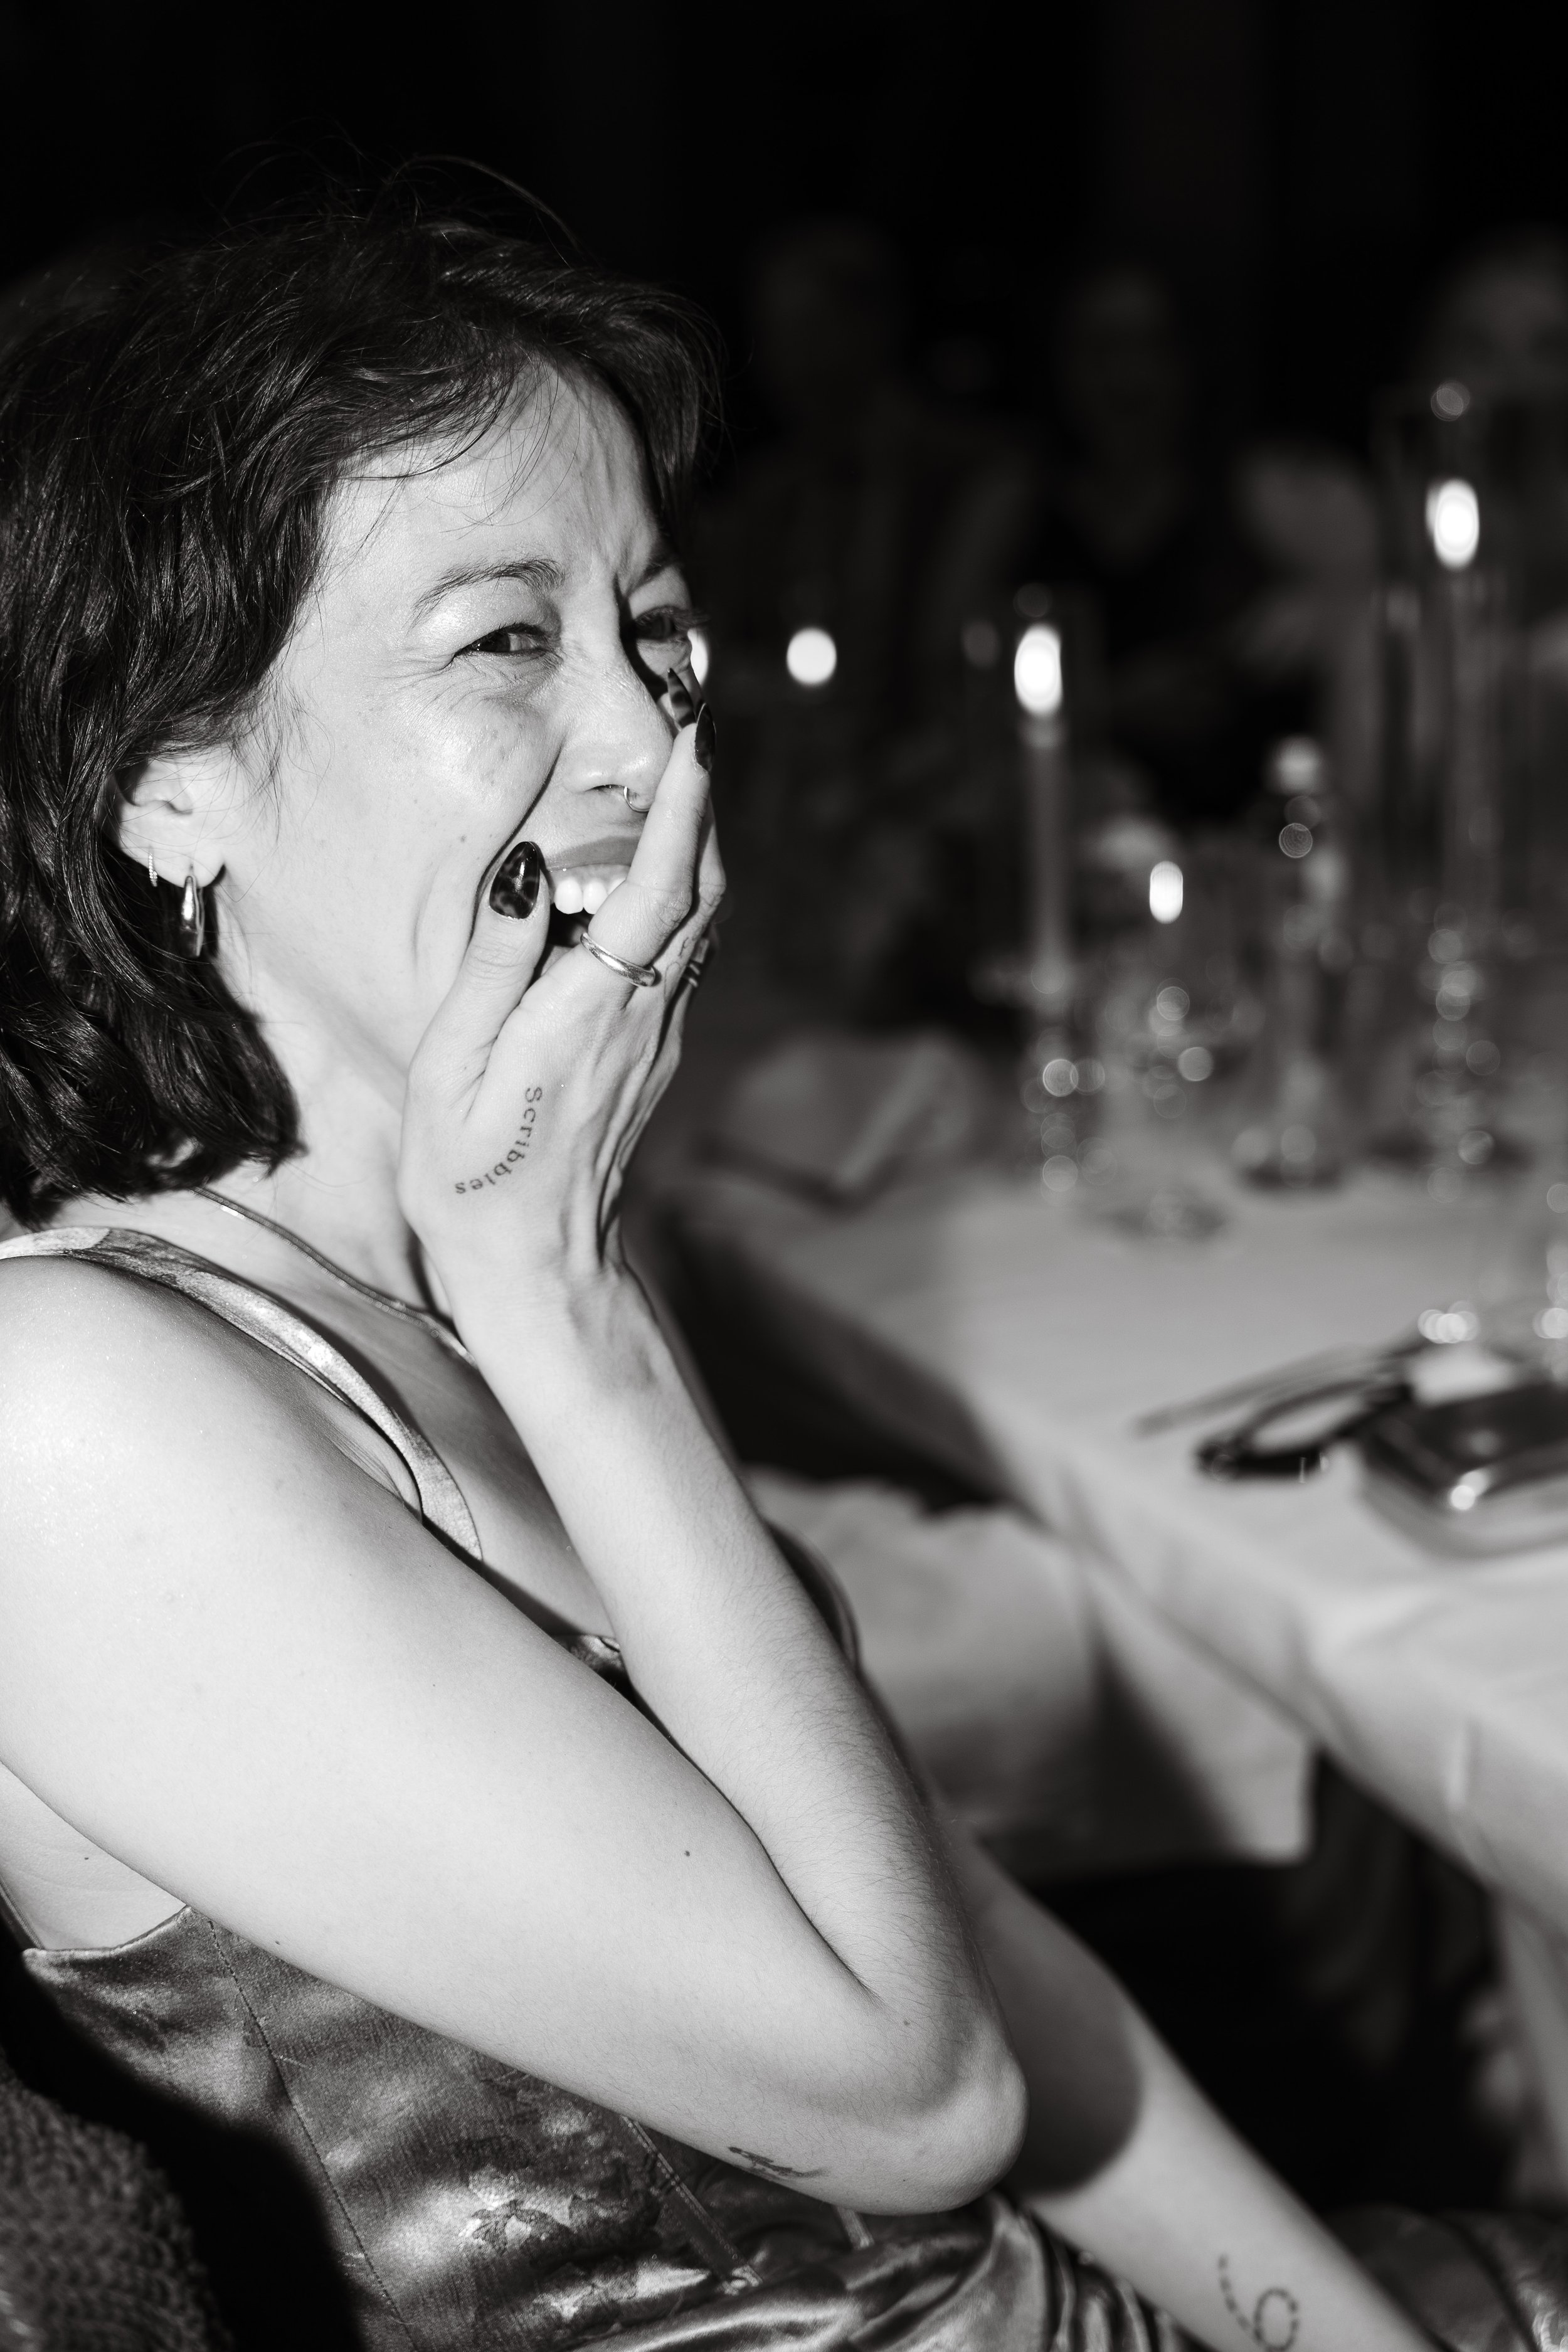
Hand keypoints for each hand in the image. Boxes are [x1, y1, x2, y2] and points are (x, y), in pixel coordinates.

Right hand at [398, 712, 721, 1323]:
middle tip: (693, 722)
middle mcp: (643, 1018)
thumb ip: (491, 964)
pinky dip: (680, 896)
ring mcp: (659, 1040)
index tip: (696, 734)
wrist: (538, 1270)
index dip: (684, 806)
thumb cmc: (472, 1176)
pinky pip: (682, 957)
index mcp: (590, 1013)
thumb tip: (524, 870)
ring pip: (702, 924)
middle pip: (702, 893)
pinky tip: (654, 868)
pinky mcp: (655, 1058)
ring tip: (681, 771)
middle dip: (705, 804)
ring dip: (699, 844)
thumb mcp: (451, 1071)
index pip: (658, 888)